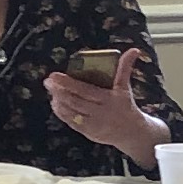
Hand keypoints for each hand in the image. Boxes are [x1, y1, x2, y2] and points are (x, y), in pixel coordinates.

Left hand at [43, 50, 170, 163]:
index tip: (54, 75)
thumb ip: (125, 68)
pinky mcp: (89, 133)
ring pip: (71, 112)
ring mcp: (94, 124)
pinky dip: (62, 113)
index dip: (67, 83)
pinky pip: (71, 122)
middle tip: (48, 81)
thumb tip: (134, 50)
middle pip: (75, 101)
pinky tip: (55, 104)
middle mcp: (101, 112)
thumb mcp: (125, 87)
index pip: (84, 90)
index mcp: (109, 99)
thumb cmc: (126, 105)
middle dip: (58, 91)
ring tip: (51, 91)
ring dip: (58, 101)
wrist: (132, 132)